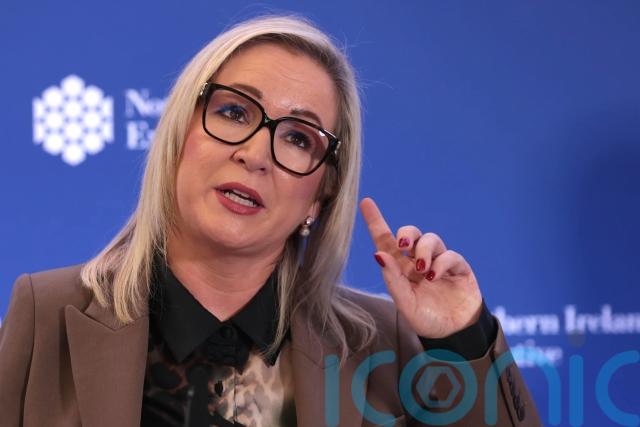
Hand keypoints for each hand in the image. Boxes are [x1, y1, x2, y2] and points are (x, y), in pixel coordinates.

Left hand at [360, 197, 482, 338]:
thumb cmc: (425, 319)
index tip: (365, 202)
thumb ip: (392, 280)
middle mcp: (417, 261)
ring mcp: (439, 262)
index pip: (385, 240)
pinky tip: (435, 276)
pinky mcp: (458, 268)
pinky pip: (450, 255)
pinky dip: (442, 262)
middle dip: (407, 233)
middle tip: (403, 246)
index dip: (376, 221)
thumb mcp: (404, 304)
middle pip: (411, 233)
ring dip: (424, 251)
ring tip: (423, 270)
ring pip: (431, 239)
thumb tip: (378, 254)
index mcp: (400, 268)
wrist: (453, 334)